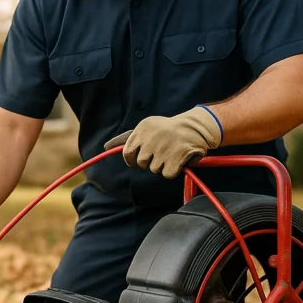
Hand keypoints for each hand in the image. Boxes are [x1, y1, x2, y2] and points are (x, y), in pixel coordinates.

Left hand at [103, 106, 222, 178]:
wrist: (196, 127)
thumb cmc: (167, 130)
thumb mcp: (146, 128)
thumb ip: (126, 139)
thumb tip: (105, 147)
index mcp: (142, 129)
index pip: (127, 153)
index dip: (133, 160)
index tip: (140, 159)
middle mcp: (151, 138)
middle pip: (141, 164)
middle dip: (149, 162)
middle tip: (161, 153)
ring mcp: (163, 148)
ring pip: (154, 169)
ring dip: (162, 165)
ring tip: (171, 153)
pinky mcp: (176, 157)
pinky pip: (166, 174)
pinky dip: (172, 170)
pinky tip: (178, 160)